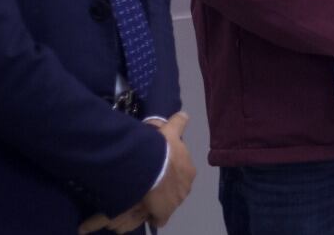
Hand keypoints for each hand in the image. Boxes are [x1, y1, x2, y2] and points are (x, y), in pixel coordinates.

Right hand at [79, 112, 195, 232]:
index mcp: (189, 170)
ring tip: (145, 196)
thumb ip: (178, 123)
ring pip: (168, 203)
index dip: (169, 171)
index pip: (180, 172)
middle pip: (175, 188)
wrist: (153, 166)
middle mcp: (185, 187)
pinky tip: (145, 213)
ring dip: (159, 200)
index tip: (159, 169)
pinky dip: (154, 216)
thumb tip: (185, 114)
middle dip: (165, 187)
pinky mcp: (165, 212)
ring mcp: (176, 201)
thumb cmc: (162, 149)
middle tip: (150, 183)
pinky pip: (160, 218)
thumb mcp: (171, 132)